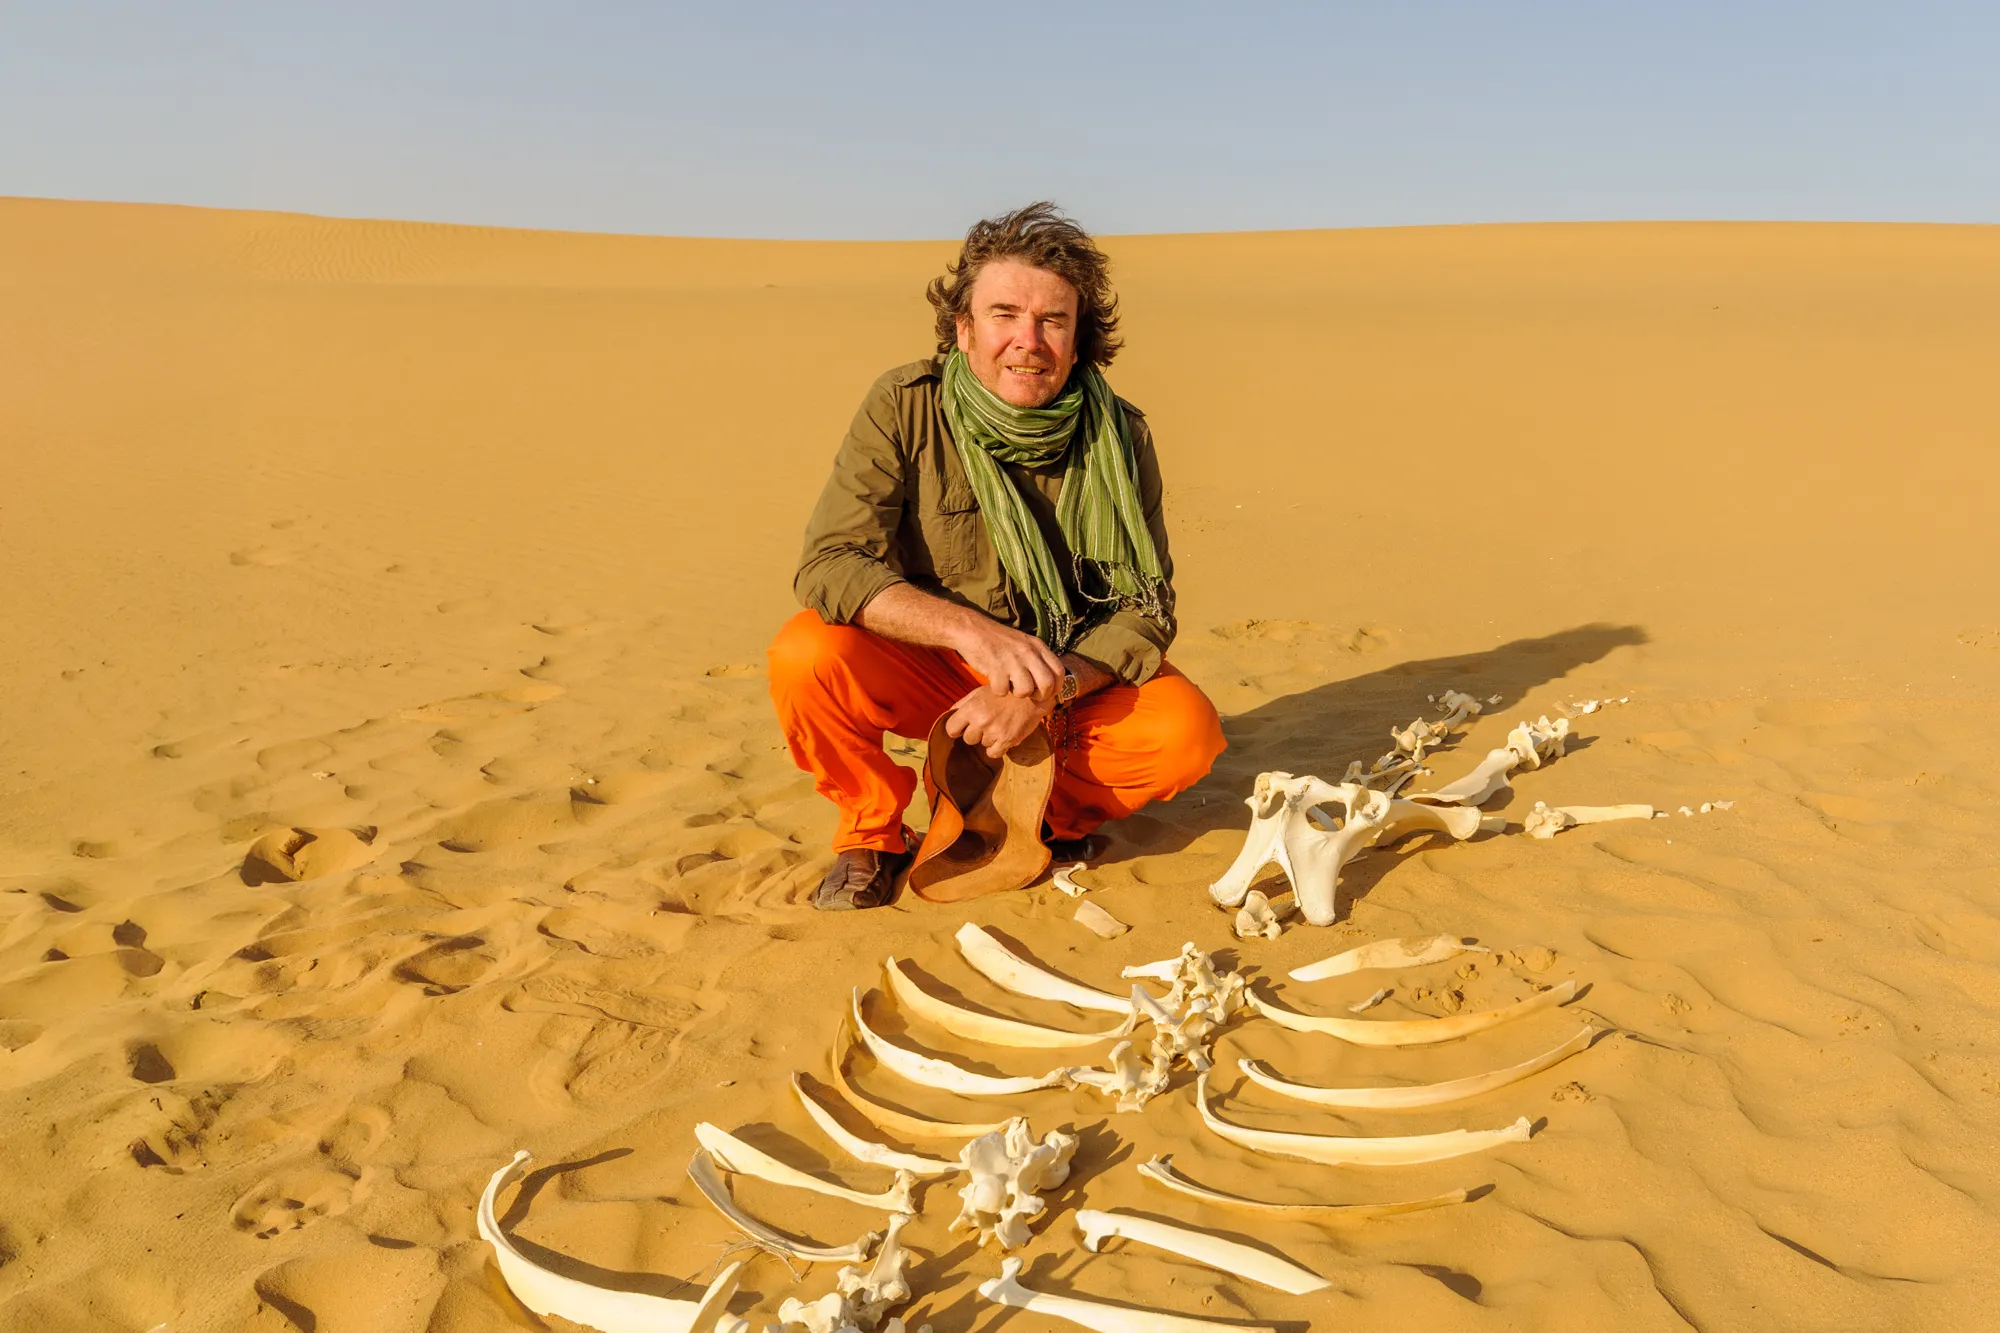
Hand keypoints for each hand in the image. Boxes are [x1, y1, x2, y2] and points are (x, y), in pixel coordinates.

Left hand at [945, 687, 1053, 759]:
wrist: (1032, 695)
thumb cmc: (1004, 692)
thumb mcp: (980, 692)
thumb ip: (963, 704)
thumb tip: (949, 714)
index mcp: (972, 708)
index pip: (951, 728)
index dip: (956, 729)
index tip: (962, 728)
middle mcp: (981, 721)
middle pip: (967, 739)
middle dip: (975, 733)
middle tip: (987, 723)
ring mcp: (994, 732)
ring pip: (982, 745)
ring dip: (989, 738)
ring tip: (999, 725)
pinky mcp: (1007, 740)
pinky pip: (993, 753)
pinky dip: (997, 747)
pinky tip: (1003, 736)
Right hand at [950, 617, 1064, 699]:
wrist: (972, 629)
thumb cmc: (998, 641)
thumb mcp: (1023, 643)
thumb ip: (1037, 659)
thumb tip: (1049, 683)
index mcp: (1037, 646)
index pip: (1059, 671)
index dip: (1057, 687)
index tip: (1048, 693)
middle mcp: (1028, 652)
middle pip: (1047, 683)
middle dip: (1041, 696)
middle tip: (1031, 696)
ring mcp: (1013, 660)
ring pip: (1026, 690)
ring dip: (1018, 694)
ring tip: (1010, 686)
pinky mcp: (996, 667)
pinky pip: (1003, 691)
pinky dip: (998, 691)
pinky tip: (994, 682)